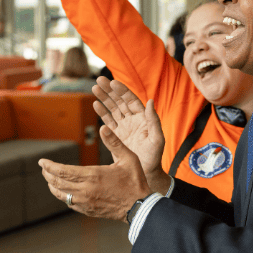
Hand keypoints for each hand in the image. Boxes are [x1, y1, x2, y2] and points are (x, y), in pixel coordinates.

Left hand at [39, 124, 150, 221]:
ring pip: (60, 194)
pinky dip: (62, 195)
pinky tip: (63, 191)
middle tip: (44, 168)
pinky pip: (69, 202)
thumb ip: (114, 142)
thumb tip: (103, 127)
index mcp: (94, 175)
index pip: (62, 171)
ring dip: (52, 185)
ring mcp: (85, 202)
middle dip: (48, 174)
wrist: (139, 206)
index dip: (49, 166)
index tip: (42, 161)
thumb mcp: (129, 158)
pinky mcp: (87, 210)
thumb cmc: (135, 181)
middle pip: (57, 182)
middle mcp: (86, 190)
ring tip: (49, 178)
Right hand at [92, 77, 169, 193]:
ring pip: (112, 109)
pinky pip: (108, 121)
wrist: (145, 172)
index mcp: (143, 118)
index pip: (131, 100)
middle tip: (99, 80)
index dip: (122, 91)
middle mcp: (133, 120)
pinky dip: (102, 112)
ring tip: (95, 88)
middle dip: (110, 90)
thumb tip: (151, 101)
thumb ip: (154, 120)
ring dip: (104, 98)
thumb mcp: (157, 139)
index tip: (113, 82)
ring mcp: (124, 127)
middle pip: (120, 101)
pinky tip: (95, 104)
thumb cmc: (154, 157)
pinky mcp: (116, 135)